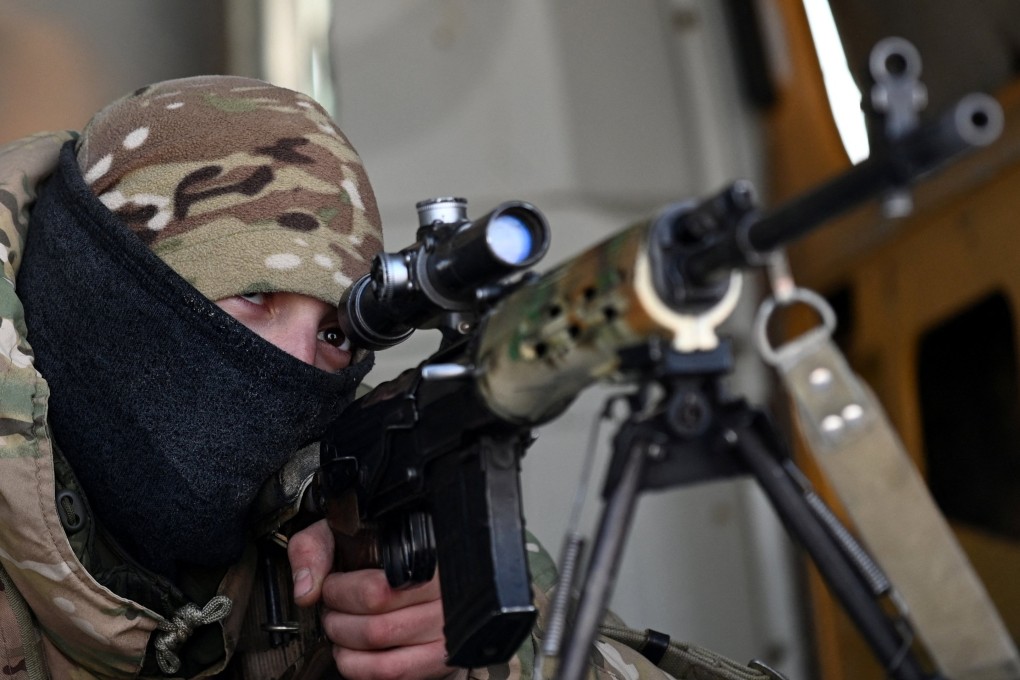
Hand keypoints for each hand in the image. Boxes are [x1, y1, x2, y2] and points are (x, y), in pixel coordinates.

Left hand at [288, 519, 458, 679]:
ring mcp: (445, 630)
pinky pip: (390, 671)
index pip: (376, 591)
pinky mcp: (439, 657)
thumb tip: (306, 588)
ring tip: (342, 625)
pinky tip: (355, 648)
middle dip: (338, 620)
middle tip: (334, 607)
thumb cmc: (383, 556)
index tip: (332, 585)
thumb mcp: (348, 534)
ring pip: (381, 653)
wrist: (417, 573)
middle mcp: (445, 596)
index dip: (340, 592)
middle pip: (375, 628)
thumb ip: (317, 547)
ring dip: (346, 642)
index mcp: (427, 557)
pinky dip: (358, 665)